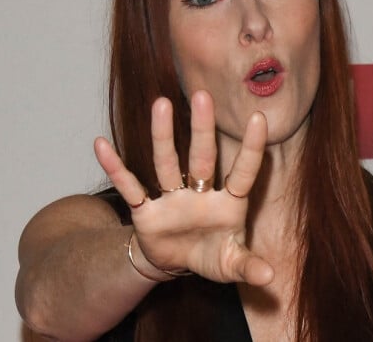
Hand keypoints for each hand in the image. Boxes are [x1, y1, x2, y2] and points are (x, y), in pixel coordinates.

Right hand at [94, 90, 273, 286]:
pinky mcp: (146, 210)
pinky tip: (101, 145)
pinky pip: (129, 187)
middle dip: (202, 129)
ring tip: (161, 104)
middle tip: (203, 96)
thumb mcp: (231, 265)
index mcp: (228, 203)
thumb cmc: (211, 255)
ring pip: (167, 163)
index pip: (243, 172)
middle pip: (202, 157)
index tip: (260, 118)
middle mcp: (200, 193)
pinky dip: (115, 168)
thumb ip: (248, 266)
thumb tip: (270, 278)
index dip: (252, 149)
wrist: (176, 261)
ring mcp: (171, 199)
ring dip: (163, 136)